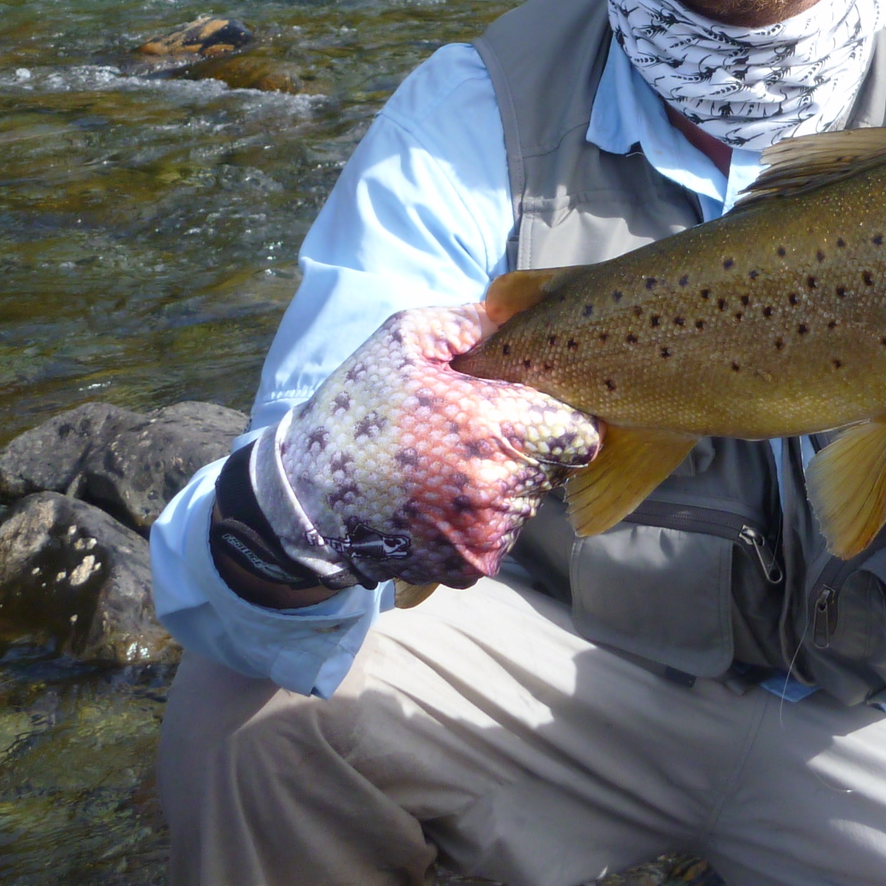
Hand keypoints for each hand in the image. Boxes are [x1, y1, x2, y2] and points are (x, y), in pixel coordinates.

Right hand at [259, 301, 600, 592]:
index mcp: (495, 427)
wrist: (304, 498)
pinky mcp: (473, 566)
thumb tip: (518, 319)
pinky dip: (480, 518)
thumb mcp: (404, 339)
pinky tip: (438, 498)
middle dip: (527, 446)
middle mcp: (503, 487)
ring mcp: (489, 534)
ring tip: (448, 466)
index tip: (527, 407)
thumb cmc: (357, 411)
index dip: (560, 416)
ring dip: (504, 483)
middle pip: (554, 466)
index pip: (581, 432)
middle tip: (475, 433)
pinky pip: (501, 534)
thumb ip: (471, 321)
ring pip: (530, 501)